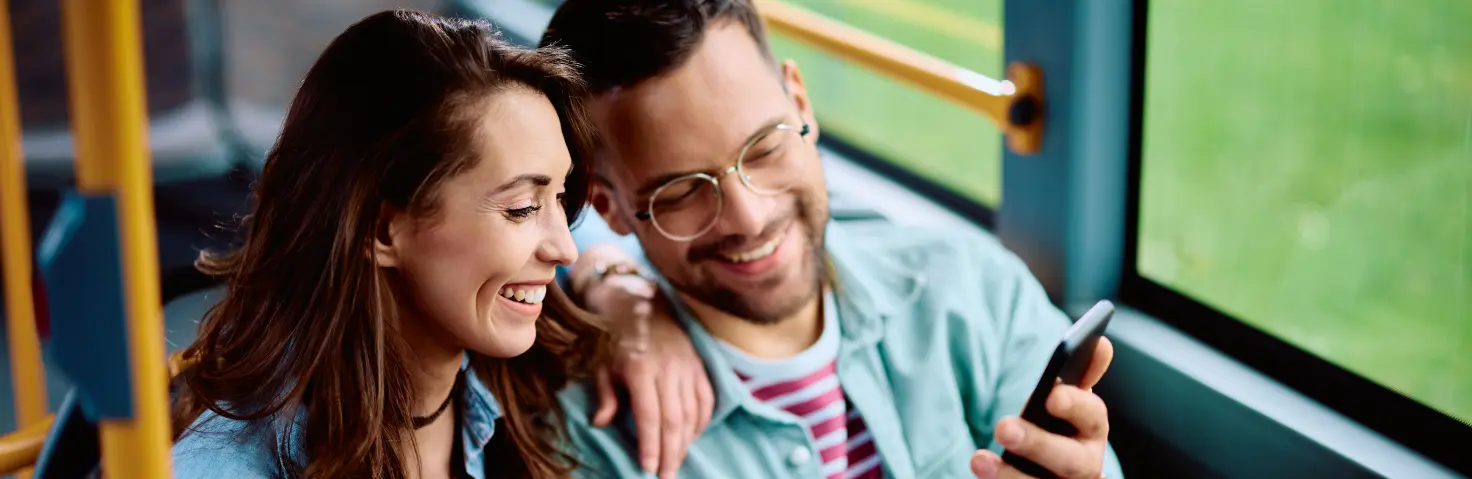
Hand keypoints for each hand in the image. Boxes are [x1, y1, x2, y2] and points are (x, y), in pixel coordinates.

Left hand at [582, 256, 713, 478]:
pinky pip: (705, 398)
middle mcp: (667, 368)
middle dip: (670, 452)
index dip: (650, 444)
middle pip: (673, 419)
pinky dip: (701, 421)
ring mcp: (686, 365)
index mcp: (641, 368)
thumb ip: (606, 394)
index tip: (648, 468)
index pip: (649, 415)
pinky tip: (692, 437)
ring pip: (692, 412)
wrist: (640, 302)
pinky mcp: (698, 364)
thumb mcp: (602, 364)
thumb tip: (602, 423)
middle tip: (666, 476)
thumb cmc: (615, 337)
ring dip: (686, 442)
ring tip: (677, 462)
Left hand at [971, 337, 1114, 478]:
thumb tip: (1102, 342)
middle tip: (1003, 427)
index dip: (1075, 405)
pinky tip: (980, 467)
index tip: (1052, 395)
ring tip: (979, 460)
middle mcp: (1084, 464)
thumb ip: (1081, 374)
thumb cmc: (1057, 427)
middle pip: (1070, 460)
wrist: (1046, 469)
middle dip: (1038, 443)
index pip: (1093, 417)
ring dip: (1010, 473)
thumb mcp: (1066, 401)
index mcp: (1092, 431)